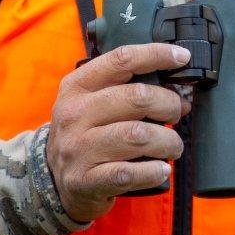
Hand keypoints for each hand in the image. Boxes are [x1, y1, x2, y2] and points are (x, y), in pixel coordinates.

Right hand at [46, 43, 190, 221]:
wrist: (52, 180)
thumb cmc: (84, 135)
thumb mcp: (91, 104)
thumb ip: (125, 92)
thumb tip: (178, 96)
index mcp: (77, 87)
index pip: (121, 61)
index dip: (156, 55)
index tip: (182, 57)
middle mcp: (74, 114)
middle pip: (136, 97)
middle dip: (168, 105)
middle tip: (177, 114)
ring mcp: (78, 148)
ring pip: (137, 136)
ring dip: (167, 141)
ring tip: (173, 147)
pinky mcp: (85, 180)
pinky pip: (128, 173)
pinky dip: (153, 171)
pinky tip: (161, 170)